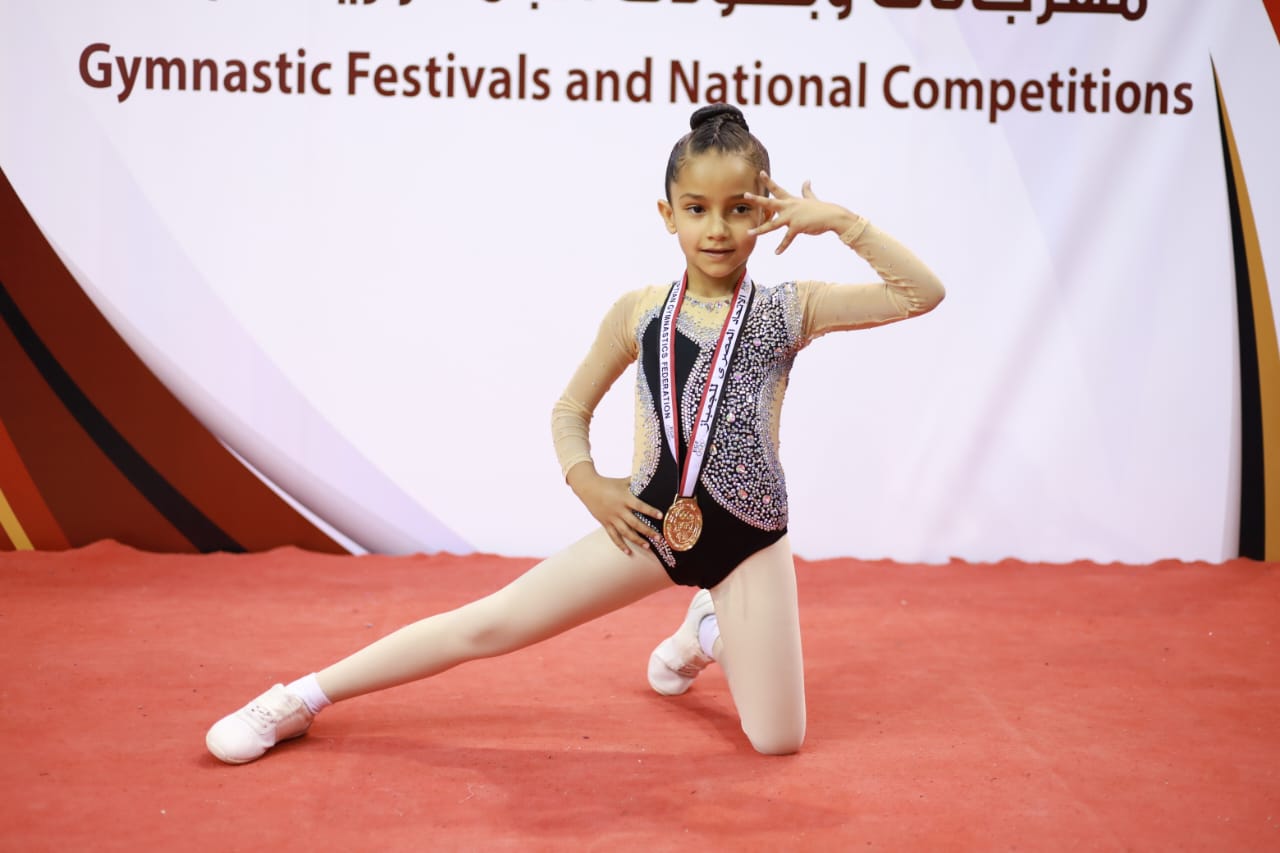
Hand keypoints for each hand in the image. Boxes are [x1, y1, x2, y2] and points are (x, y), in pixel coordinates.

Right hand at [567, 464, 663, 554]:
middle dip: (648, 531)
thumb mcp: (623, 482)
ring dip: (637, 540)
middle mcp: (619, 510)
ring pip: (626, 532)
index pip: (640, 506)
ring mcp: (612, 518)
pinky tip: (628, 552)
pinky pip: (614, 536)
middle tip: (658, 538)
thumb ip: (636, 482)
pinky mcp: (605, 523)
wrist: (588, 487)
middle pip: (635, 523)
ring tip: (647, 546)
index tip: (660, 516)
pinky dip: (621, 545)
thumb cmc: (608, 483)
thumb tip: (649, 476)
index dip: (650, 511)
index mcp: (625, 498)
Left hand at [747, 173, 861, 253]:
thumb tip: (807, 180)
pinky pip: (787, 239)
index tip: (760, 173)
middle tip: (745, 194)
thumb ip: (806, 190)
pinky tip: (776, 253)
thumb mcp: (811, 198)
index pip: (777, 189)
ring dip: (760, 229)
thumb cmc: (821, 208)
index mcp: (791, 200)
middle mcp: (789, 207)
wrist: (832, 216)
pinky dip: (782, 246)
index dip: (768, 181)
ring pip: (772, 224)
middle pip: (770, 202)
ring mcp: (792, 217)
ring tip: (749, 233)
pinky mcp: (797, 227)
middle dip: (757, 199)